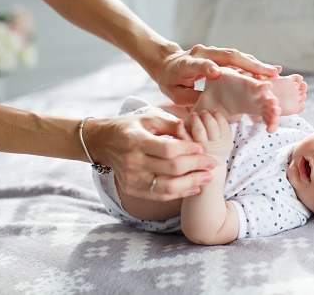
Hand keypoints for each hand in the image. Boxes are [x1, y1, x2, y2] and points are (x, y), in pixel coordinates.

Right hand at [84, 114, 216, 200]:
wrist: (102, 143)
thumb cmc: (130, 127)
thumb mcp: (148, 118)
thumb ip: (170, 123)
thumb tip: (192, 129)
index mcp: (136, 141)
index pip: (168, 149)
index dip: (188, 150)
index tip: (203, 149)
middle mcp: (132, 162)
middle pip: (171, 169)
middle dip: (196, 166)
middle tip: (212, 163)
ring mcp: (131, 179)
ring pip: (167, 186)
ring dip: (192, 183)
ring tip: (208, 178)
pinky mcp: (132, 189)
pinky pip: (160, 195)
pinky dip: (179, 193)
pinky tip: (194, 187)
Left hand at [153, 44, 281, 105]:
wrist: (168, 62)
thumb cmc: (171, 81)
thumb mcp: (176, 94)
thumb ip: (193, 97)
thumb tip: (211, 105)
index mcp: (185, 64)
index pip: (197, 64)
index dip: (206, 68)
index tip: (217, 73)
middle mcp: (201, 53)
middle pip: (227, 56)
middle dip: (249, 64)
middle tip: (269, 72)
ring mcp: (212, 52)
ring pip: (236, 56)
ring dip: (255, 63)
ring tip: (274, 72)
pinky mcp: (218, 54)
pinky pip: (237, 59)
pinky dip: (252, 64)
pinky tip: (266, 70)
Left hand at [180, 109, 232, 161]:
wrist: (207, 174)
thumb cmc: (215, 153)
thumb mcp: (225, 144)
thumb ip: (224, 130)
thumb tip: (218, 112)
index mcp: (225, 143)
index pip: (223, 126)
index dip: (218, 116)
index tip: (214, 110)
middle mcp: (214, 146)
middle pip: (212, 127)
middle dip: (207, 116)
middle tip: (203, 112)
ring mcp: (201, 148)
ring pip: (199, 130)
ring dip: (196, 120)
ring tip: (194, 115)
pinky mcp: (187, 151)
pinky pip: (184, 137)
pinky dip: (181, 128)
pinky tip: (180, 122)